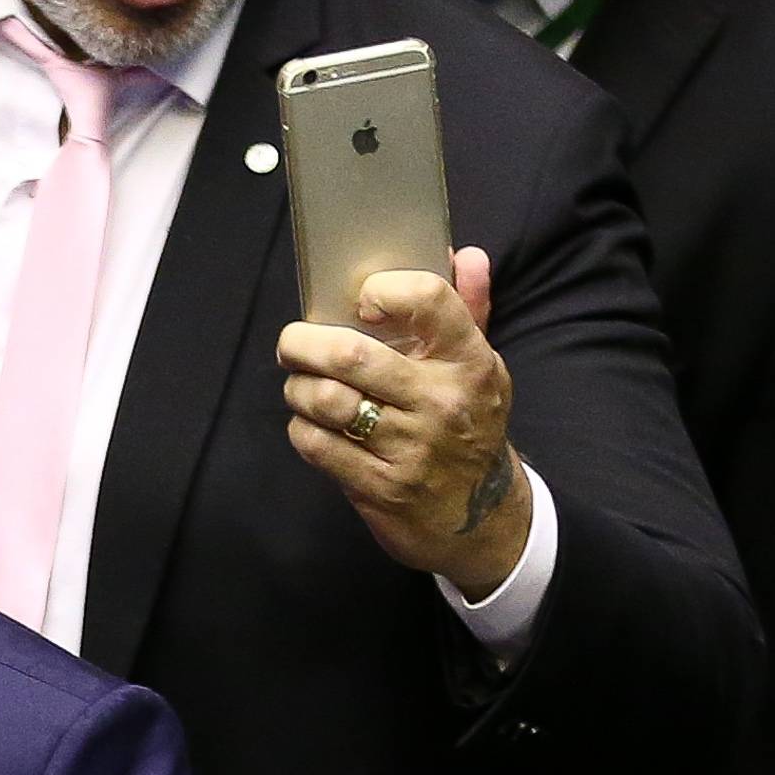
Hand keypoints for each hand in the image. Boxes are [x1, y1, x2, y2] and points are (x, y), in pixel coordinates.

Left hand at [278, 247, 531, 596]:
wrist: (481, 520)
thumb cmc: (469, 426)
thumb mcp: (480, 369)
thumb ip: (468, 309)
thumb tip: (465, 254)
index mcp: (469, 361)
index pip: (428, 299)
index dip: (384, 290)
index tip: (361, 301)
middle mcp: (442, 402)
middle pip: (351, 354)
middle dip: (304, 343)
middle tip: (293, 345)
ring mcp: (411, 448)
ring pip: (326, 400)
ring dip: (299, 389)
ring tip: (300, 386)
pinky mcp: (382, 488)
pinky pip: (319, 446)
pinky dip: (302, 429)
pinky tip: (310, 424)